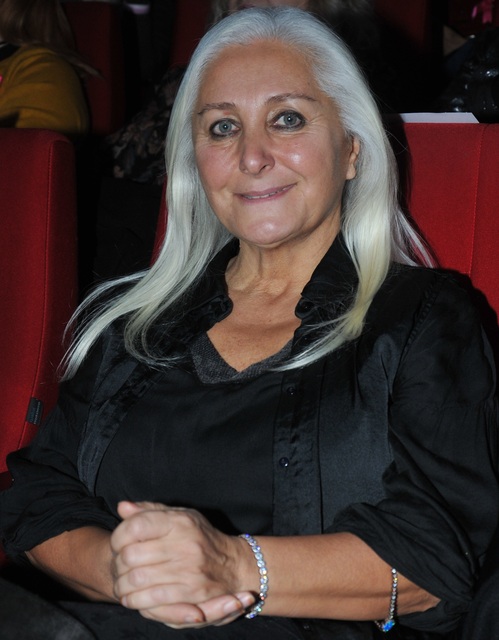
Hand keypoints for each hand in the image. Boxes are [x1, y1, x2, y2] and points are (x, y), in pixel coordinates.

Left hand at [111, 501, 255, 627]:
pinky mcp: (192, 592)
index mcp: (179, 521)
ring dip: (122, 586)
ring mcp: (190, 569)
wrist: (233, 565)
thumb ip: (150, 511)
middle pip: (131, 555)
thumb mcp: (179, 516)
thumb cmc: (200, 538)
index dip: (118, 537)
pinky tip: (132, 598)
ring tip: (121, 585)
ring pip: (138, 580)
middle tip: (117, 568)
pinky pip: (153, 599)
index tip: (117, 545)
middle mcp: (185, 543)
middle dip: (117, 564)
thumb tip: (122, 507)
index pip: (136, 526)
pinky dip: (136, 601)